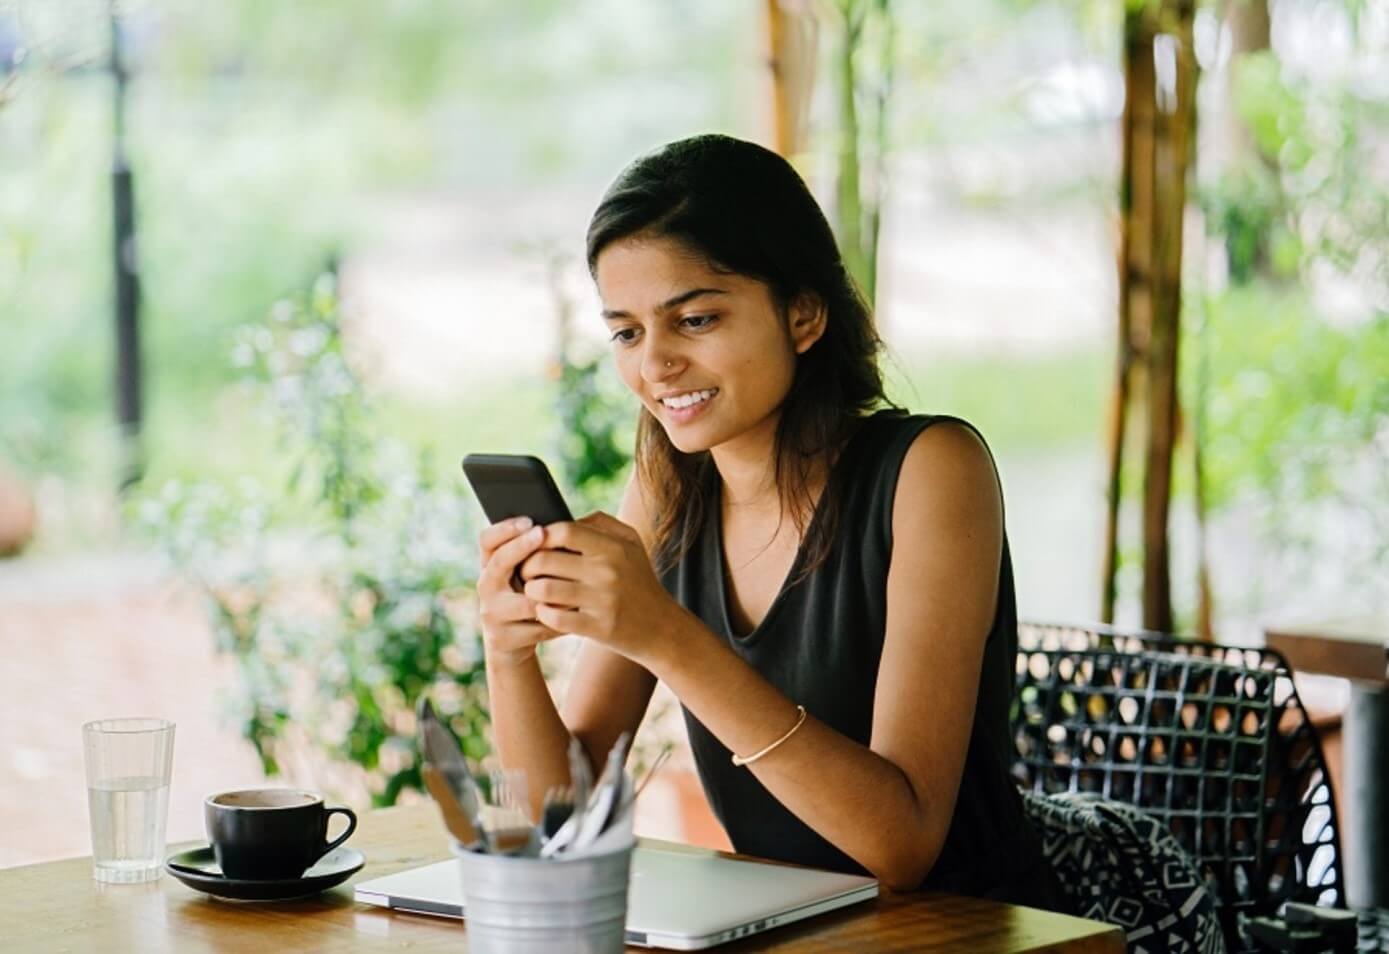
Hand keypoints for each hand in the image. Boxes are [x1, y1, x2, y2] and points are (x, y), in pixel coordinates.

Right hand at [476, 517, 564, 663]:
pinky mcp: (503, 638)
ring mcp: (492, 613)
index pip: (487, 541)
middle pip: (498, 562)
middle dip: (520, 546)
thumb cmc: (528, 598)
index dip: (505, 529)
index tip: (529, 520)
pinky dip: (560, 621)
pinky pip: (538, 627)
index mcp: (491, 565)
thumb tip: (566, 526)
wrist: (515, 643)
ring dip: (554, 593)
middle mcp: (486, 586)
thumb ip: (536, 555)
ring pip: (525, 600)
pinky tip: (578, 614)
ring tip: (577, 581)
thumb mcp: (526, 575)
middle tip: (542, 533)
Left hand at [518, 511, 678, 664]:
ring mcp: (603, 601)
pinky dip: (543, 613)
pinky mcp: (598, 627)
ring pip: (544, 589)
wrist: (662, 628)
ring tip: (534, 591)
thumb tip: (565, 518)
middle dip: (527, 565)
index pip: (564, 531)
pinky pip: (554, 617)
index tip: (535, 544)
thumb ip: (601, 523)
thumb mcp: (631, 544)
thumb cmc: (639, 581)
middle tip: (526, 571)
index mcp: (613, 547)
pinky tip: (547, 611)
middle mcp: (608, 571)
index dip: (541, 536)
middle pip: (545, 560)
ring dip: (532, 590)